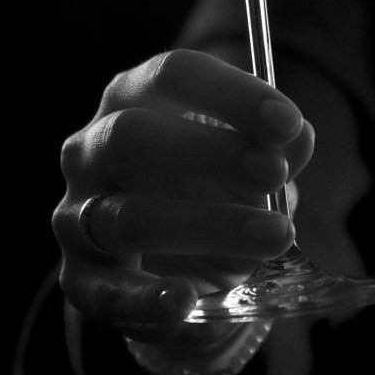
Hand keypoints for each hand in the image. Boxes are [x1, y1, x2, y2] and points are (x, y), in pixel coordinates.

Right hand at [52, 48, 314, 337]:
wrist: (168, 256)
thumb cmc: (209, 183)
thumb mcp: (246, 159)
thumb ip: (275, 148)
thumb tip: (297, 139)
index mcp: (133, 97)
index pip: (173, 74)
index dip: (232, 94)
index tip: (287, 123)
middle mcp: (91, 148)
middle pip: (133, 136)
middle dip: (211, 152)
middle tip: (275, 174)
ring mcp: (77, 214)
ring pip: (128, 217)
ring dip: (207, 226)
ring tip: (275, 235)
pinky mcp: (78, 279)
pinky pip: (104, 292)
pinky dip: (144, 299)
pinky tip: (183, 300)